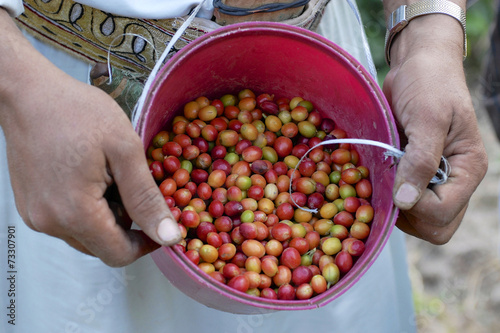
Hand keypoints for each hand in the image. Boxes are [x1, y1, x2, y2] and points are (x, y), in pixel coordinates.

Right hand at [0, 10, 180, 265]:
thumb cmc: (76, 112)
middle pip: (102, 247)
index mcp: (75, 213)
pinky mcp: (30, 206)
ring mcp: (36, 216)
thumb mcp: (124, 151)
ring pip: (86, 236)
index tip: (162, 221)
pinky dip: (87, 210)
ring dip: (108, 218)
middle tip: (134, 187)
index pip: (119, 255)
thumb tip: (169, 236)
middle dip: (127, 227)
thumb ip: (146, 198)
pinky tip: (92, 179)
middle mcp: (50, 223)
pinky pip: (68, 222)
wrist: (28, 93)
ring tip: (112, 178)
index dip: (147, 244)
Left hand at [382, 14, 487, 243]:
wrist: (418, 65)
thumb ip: (420, 160)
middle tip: (385, 184)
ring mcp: (434, 180)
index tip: (393, 180)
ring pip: (417, 220)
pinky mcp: (414, 175)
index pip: (443, 213)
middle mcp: (454, 181)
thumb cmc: (429, 83)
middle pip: (435, 226)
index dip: (414, 207)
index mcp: (467, 169)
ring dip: (394, 207)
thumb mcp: (428, 118)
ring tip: (380, 176)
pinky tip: (376, 175)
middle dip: (406, 215)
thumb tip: (406, 202)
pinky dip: (388, 197)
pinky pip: (403, 202)